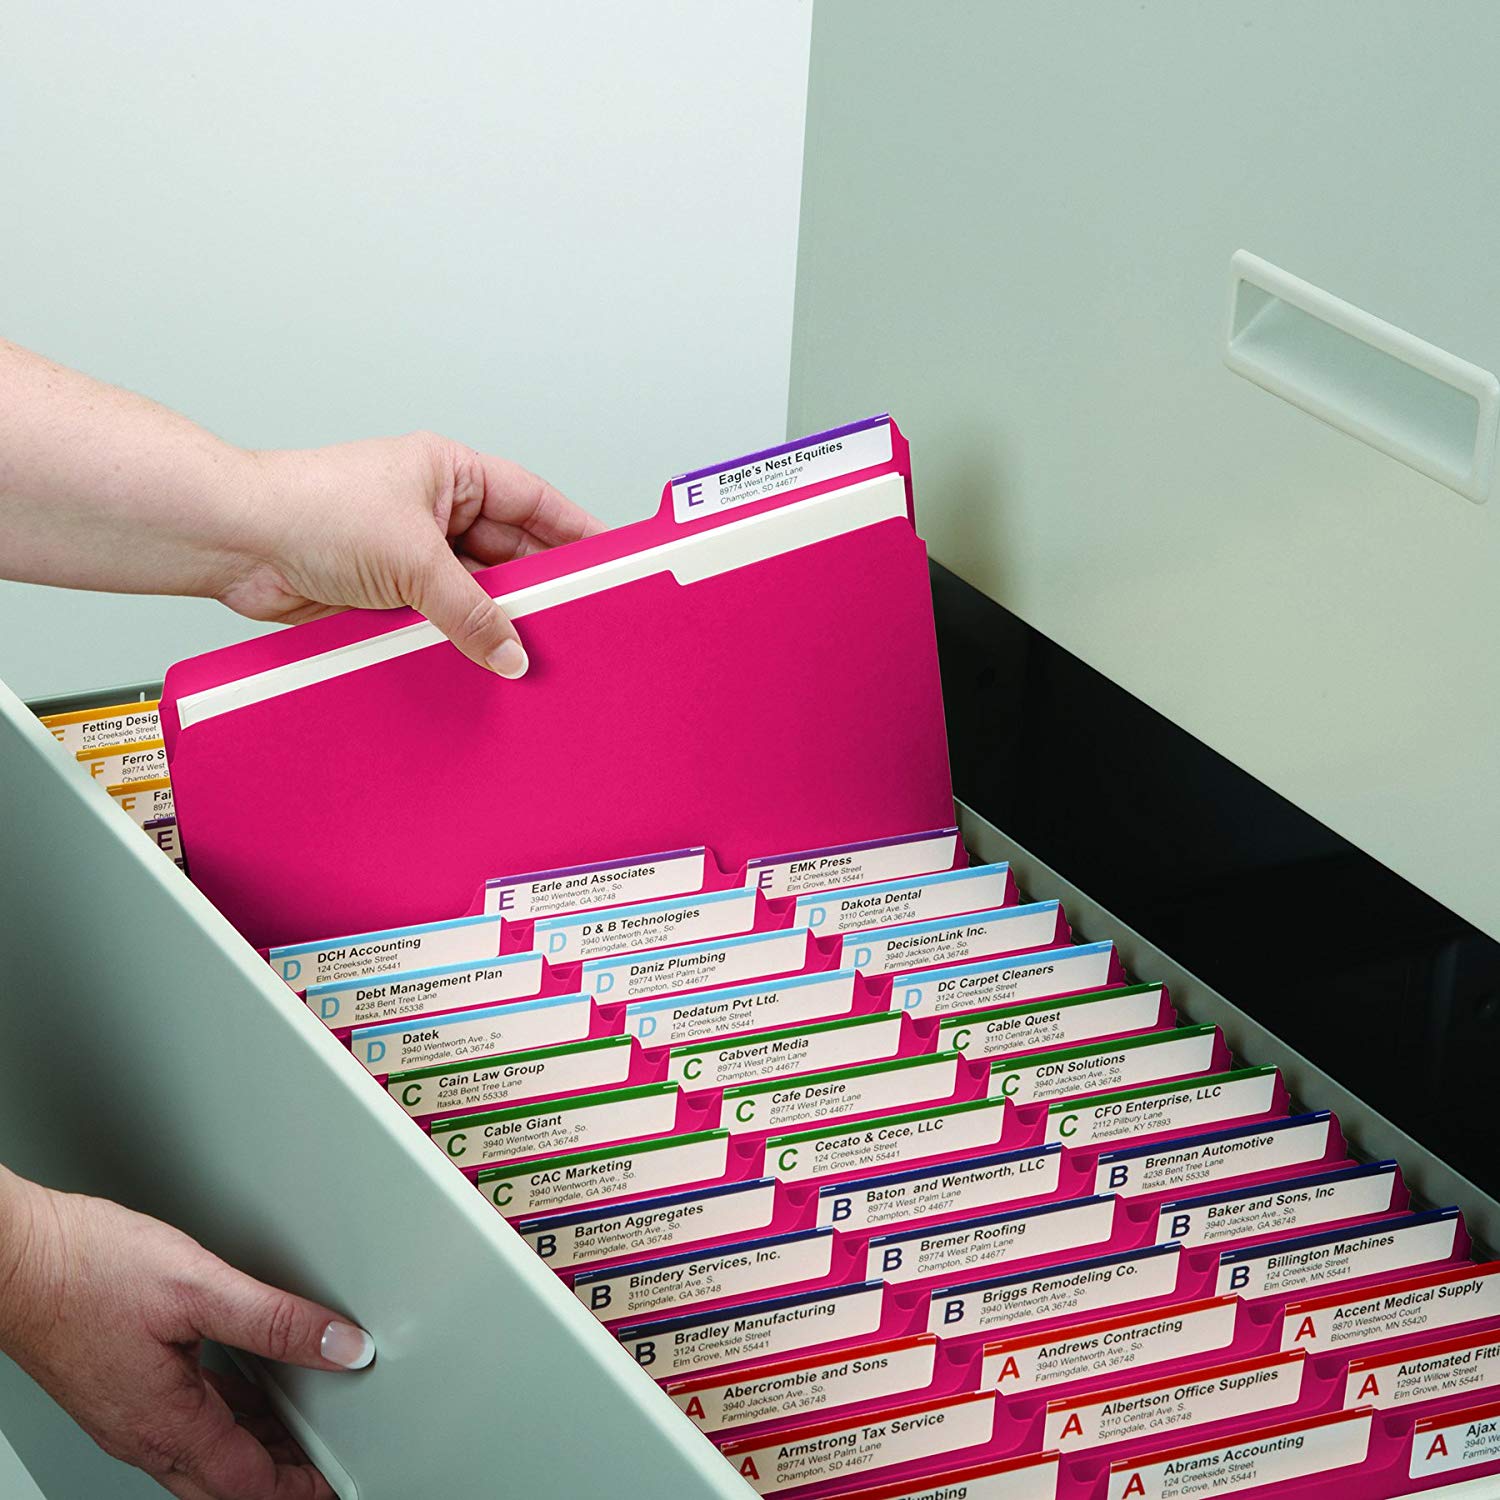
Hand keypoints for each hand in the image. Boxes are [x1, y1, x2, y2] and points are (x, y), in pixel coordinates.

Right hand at [0, 1169, 372, 1498]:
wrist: (15, 1259)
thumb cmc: (87, 1270)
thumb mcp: (201, 1287)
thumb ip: (276, 1321)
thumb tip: (340, 1346)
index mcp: (167, 1423)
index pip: (246, 1484)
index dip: (297, 1488)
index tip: (331, 1485)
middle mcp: (142, 1431)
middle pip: (222, 1481)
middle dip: (275, 1478)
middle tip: (319, 1465)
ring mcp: (125, 1413)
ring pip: (200, 1453)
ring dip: (249, 1448)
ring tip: (293, 1430)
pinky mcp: (115, 1387)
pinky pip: (179, 1421)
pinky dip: (221, 1416)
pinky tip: (237, 1389)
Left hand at [221, 433, 604, 677]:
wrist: (234, 541)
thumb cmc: (309, 509)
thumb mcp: (414, 560)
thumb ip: (472, 611)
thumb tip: (512, 650)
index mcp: (450, 472)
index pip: (533, 502)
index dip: (575, 531)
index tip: (610, 560)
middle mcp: (434, 508)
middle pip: (508, 552)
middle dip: (535, 588)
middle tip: (575, 622)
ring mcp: (410, 550)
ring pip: (474, 590)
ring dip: (493, 619)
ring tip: (529, 649)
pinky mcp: (385, 589)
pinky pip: (440, 617)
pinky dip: (458, 637)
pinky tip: (480, 658)